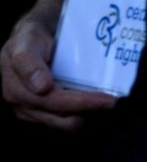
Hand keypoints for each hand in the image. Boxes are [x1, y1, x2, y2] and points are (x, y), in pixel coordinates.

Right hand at [1, 16, 116, 130]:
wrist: (33, 40)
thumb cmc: (32, 37)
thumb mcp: (28, 39)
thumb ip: (28, 60)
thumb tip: (41, 87)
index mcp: (15, 84)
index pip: (53, 101)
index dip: (82, 102)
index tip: (108, 99)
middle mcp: (19, 102)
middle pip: (62, 117)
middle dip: (91, 109)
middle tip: (115, 100)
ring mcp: (29, 112)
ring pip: (67, 124)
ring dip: (88, 115)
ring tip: (104, 101)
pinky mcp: (41, 117)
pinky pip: (68, 123)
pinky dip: (84, 115)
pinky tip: (94, 103)